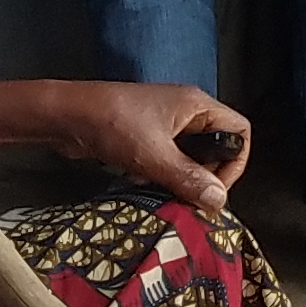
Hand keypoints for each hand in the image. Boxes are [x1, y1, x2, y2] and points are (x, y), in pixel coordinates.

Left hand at [42, 79, 251, 212]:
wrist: (67, 116)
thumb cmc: (112, 123)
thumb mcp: (154, 155)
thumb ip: (188, 178)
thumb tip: (219, 201)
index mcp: (197, 105)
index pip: (239, 132)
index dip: (235, 161)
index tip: (216, 189)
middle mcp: (186, 112)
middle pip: (216, 147)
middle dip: (204, 175)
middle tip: (188, 195)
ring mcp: (165, 124)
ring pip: (189, 157)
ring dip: (179, 178)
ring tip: (162, 190)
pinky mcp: (146, 137)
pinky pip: (167, 161)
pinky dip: (160, 175)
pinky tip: (141, 182)